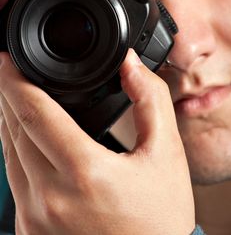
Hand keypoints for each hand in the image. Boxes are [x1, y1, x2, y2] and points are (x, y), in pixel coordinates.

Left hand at [0, 49, 194, 234]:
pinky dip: (14, 149)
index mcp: (85, 172)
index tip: (6, 61)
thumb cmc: (159, 218)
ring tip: (14, 97)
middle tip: (10, 71)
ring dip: (8, 120)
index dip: (14, 81)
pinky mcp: (30, 230)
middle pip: (15, 130)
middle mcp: (50, 198)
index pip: (35, 113)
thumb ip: (150, 101)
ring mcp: (34, 218)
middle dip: (8, 95)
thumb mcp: (166, 153)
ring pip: (8, 154)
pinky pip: (12, 178)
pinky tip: (24, 137)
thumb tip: (130, 65)